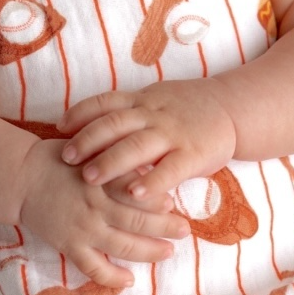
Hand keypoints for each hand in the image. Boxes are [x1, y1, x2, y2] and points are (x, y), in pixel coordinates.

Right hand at [17, 140, 190, 289]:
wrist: (21, 178)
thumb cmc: (60, 160)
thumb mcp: (90, 149)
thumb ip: (116, 160)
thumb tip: (147, 169)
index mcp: (101, 178)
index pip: (135, 190)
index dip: (158, 198)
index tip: (174, 202)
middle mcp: (95, 204)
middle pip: (137, 220)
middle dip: (165, 227)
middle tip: (184, 230)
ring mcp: (82, 228)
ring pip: (122, 245)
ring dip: (149, 251)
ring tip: (168, 252)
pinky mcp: (69, 245)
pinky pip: (93, 267)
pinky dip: (112, 277)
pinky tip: (129, 280)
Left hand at [57, 81, 237, 201]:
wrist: (233, 109)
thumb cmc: (188, 108)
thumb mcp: (156, 100)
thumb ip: (128, 111)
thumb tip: (88, 124)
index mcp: (143, 101)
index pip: (105, 103)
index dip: (81, 113)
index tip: (60, 127)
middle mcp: (154, 115)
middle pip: (114, 124)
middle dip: (87, 141)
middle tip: (66, 158)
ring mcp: (173, 134)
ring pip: (136, 145)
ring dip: (110, 161)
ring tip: (89, 177)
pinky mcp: (193, 154)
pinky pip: (169, 168)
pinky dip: (150, 181)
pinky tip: (134, 194)